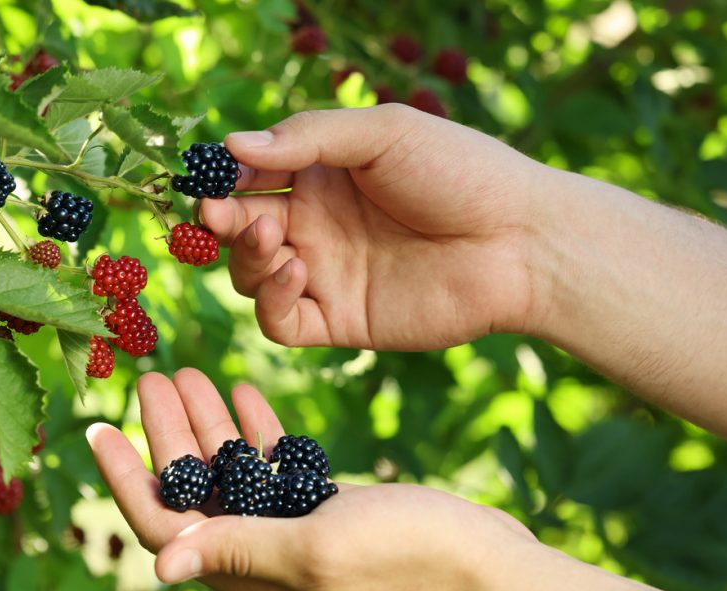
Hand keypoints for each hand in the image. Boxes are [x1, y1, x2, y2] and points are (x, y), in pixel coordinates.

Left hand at [86, 367, 533, 590]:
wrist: (483, 563)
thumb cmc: (405, 559)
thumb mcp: (315, 551)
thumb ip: (237, 552)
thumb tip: (159, 569)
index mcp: (247, 574)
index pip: (164, 528)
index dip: (126, 480)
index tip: (98, 427)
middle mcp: (259, 555)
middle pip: (192, 490)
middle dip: (165, 434)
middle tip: (148, 375)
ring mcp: (291, 529)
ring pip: (229, 470)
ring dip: (206, 422)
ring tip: (186, 369)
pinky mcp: (322, 506)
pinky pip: (272, 464)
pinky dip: (254, 427)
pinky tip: (241, 389)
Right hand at [201, 105, 547, 350]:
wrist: (519, 241)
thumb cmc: (460, 173)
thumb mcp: (383, 134)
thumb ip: (308, 138)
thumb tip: (232, 145)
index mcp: (323, 175)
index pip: (251, 176)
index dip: (223, 176)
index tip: (207, 174)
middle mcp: (317, 225)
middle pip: (241, 228)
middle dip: (221, 220)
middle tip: (215, 212)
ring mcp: (326, 274)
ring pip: (251, 275)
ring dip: (246, 257)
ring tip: (269, 237)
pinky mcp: (340, 320)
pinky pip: (282, 322)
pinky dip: (272, 300)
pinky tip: (296, 271)